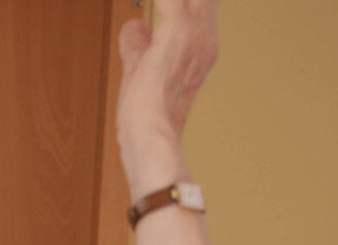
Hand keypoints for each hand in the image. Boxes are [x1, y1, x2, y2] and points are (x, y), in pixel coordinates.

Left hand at [115, 0, 217, 182]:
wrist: (151, 138)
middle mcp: (203, 38)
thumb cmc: (146, 116)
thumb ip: (137, 45)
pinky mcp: (176, 34)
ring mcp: (193, 35)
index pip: (200, 3)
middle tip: (167, 1)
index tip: (170, 0)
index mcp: (200, 48)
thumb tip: (133, 27)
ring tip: (162, 1)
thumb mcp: (140, 69)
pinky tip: (143, 5)